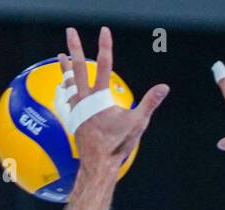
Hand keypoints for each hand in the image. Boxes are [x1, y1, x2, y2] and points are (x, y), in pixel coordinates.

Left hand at [59, 26, 168, 173]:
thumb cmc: (117, 145)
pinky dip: (66, 88)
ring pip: (70, 82)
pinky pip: (69, 98)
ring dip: (66, 67)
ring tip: (61, 55)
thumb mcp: (137, 123)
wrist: (97, 164)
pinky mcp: (75, 118)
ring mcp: (77, 109)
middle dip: (75, 48)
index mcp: (100, 98)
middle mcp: (85, 101)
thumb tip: (164, 87)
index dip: (105, 46)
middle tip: (70, 32)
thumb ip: (149, 102)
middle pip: (78, 68)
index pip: (104, 65)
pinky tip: (65, 85)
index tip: (104, 30)